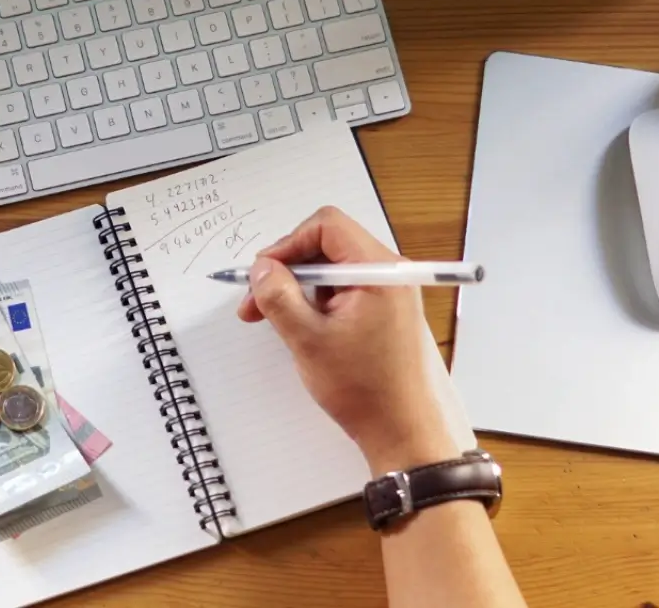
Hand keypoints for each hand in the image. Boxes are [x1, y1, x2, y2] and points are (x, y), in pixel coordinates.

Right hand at [238, 206, 459, 472]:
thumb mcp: (308, 339)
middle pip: (327, 245)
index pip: (327, 226)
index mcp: (379, 272)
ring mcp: (388, 292)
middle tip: (256, 299)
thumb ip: (279, 297)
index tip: (263, 273)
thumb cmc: (366, 390)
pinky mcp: (384, 310)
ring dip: (298, 287)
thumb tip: (261, 269)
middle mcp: (389, 274)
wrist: (402, 431)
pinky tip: (297, 325)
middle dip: (287, 268)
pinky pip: (342, 290)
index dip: (288, 244)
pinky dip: (315, 301)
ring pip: (331, 269)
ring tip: (271, 317)